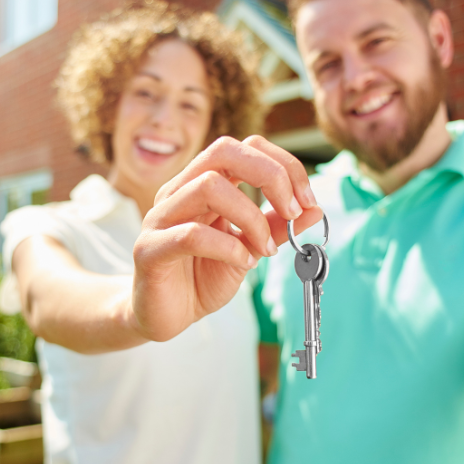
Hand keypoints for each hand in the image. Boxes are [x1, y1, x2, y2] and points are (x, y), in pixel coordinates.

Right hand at [131, 135, 321, 341]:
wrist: (165, 315)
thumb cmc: (201, 277)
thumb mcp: (249, 249)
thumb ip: (276, 227)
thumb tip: (314, 209)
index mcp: (202, 183)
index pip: (245, 147)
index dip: (283, 165)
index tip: (307, 200)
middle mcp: (179, 191)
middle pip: (224, 151)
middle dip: (270, 175)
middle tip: (291, 210)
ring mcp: (160, 217)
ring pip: (208, 187)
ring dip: (251, 217)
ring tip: (264, 248)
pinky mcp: (149, 249)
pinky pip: (191, 235)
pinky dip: (228, 247)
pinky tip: (242, 263)